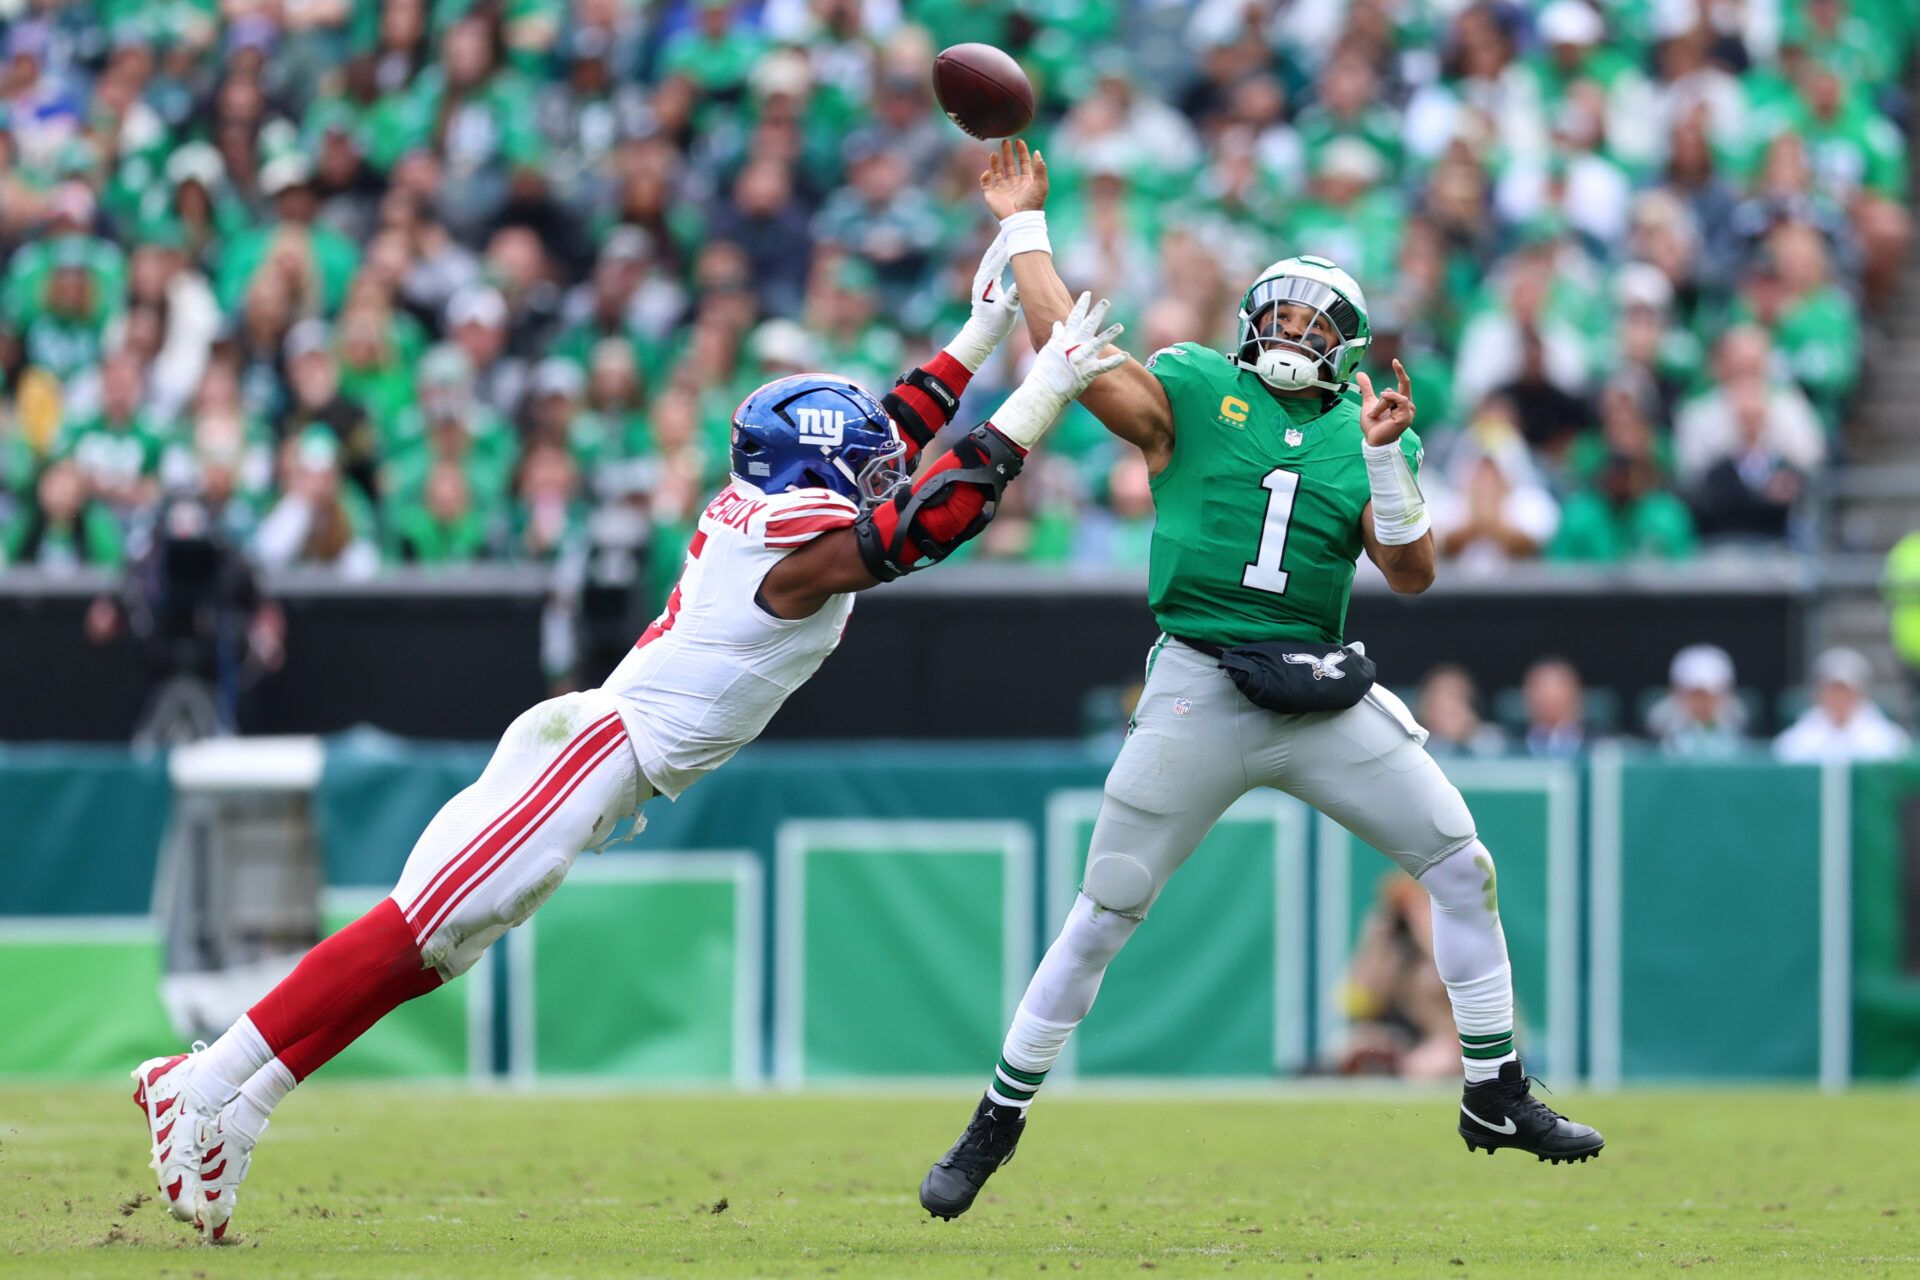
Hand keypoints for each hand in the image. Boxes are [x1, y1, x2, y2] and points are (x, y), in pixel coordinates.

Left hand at [967, 231, 1020, 340]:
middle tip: (1015, 224)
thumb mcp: (1007, 312)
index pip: (998, 260)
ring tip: (1011, 231)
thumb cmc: (994, 326)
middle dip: (1004, 239)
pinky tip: (1007, 247)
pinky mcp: (985, 282)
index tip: (1018, 234)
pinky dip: (1000, 253)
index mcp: (986, 284)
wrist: (981, 334)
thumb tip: (1023, 283)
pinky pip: (993, 263)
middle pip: (993, 253)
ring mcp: (982, 279)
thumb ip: (1013, 297)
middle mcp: (982, 279)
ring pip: (992, 256)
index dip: (1008, 246)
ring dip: (1001, 244)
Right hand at [981, 139, 1048, 219]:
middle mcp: (1014, 184)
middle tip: (1005, 142)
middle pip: (1009, 165)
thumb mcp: (1041, 184)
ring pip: (997, 172)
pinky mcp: (992, 195)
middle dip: (1007, 153)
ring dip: (995, 162)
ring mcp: (1003, 189)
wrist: (1020, 219)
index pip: (1024, 163)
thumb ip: (1040, 168)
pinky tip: (988, 173)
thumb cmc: (1033, 203)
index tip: (1019, 141)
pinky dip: (985, 177)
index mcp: (1026, 181)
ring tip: (994, 153)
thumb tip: (1037, 152)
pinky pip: (986, 184)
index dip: (1022, 152)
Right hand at [987, 292, 1125, 448]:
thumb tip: (1058, 324)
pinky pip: (1104, 366)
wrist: (1043, 390)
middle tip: (1105, 302)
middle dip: (1096, 313)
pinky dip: (1115, 361)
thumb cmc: (1043, 373)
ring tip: (1120, 326)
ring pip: (1097, 343)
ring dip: (1109, 334)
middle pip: (1086, 326)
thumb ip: (1056, 337)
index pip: (1073, 318)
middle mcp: (1073, 346)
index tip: (1088, 294)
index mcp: (1064, 340)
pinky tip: (1126, 355)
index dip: (1081, 306)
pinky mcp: (1087, 372)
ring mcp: (1080, 359)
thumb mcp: (1048, 350)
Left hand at [1357, 359, 1415, 446]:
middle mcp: (1408, 406)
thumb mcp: (1369, 402)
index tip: (1395, 361)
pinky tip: (1382, 412)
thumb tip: (1361, 374)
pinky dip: (1389, 402)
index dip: (1400, 371)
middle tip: (1389, 374)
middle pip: (1401, 386)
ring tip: (1374, 415)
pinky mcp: (1406, 417)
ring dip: (1381, 404)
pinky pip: (1400, 400)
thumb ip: (1367, 388)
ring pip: (1394, 396)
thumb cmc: (1373, 425)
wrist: (1372, 439)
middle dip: (1395, 379)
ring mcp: (1409, 412)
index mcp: (1401, 402)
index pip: (1404, 383)